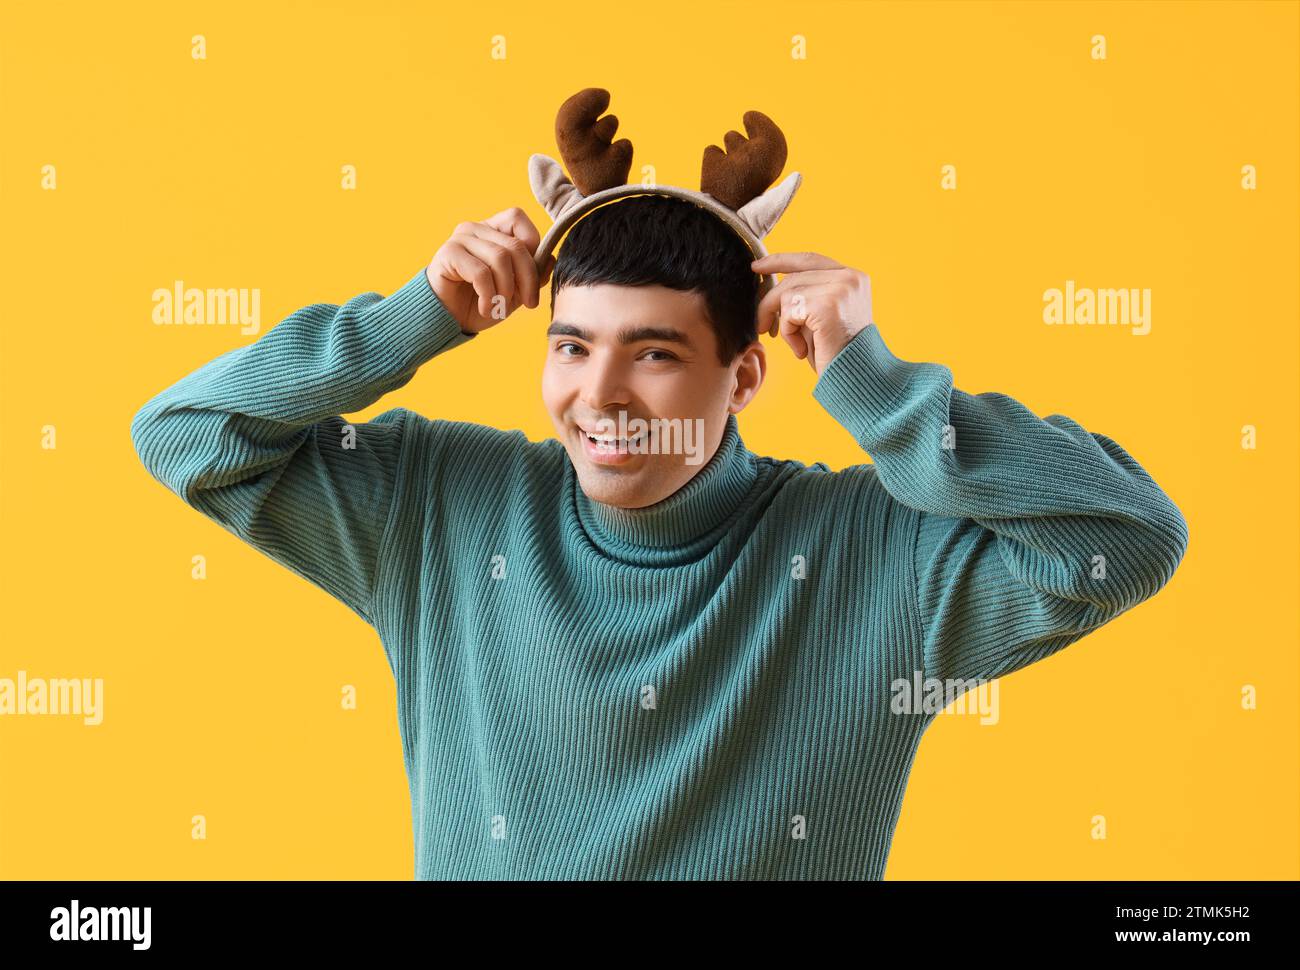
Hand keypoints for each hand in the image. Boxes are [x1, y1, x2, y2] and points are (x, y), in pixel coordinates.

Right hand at [426, 207, 556, 333]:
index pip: (518, 219)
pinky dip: (489, 295)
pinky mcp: (448, 253)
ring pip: (500, 258)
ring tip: (499, 307)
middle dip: (527, 279)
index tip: (533, 282)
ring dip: (506, 290)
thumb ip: (533, 274)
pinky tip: (485, 307)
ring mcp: (461, 238)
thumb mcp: (515, 291)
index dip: (533, 248)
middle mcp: (476, 229)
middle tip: (528, 303)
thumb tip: (550, 259)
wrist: (449, 321)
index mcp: (492, 231)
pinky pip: (481, 272)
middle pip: (515, 245)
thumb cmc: (480, 302)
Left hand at [752, 252, 873, 376]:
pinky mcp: (828, 305)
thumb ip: (805, 295)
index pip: (810, 259)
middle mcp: (850, 278)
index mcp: (853, 277)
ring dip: (784, 324)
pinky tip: (802, 350)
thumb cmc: (836, 353)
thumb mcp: (820, 316)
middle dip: (770, 301)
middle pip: (793, 277)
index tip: (757, 267)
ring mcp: (841, 288)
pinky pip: (789, 312)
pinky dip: (788, 333)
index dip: (781, 261)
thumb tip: (769, 282)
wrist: (855, 377)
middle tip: (762, 326)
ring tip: (797, 345)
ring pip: (787, 294)